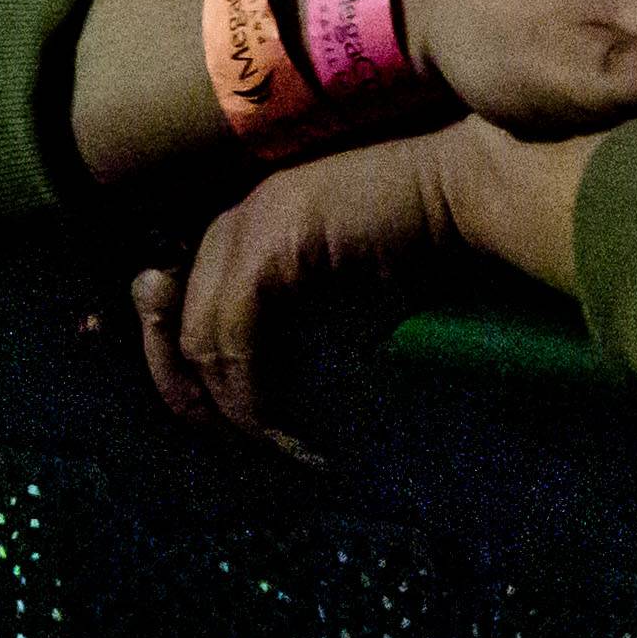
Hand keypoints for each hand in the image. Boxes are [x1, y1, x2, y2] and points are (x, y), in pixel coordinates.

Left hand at [134, 124, 475, 458]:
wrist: (458, 191)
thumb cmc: (418, 242)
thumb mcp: (337, 285)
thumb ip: (294, 318)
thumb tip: (265, 391)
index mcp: (242, 228)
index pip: (180, 306)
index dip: (187, 370)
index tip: (222, 424)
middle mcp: (231, 222)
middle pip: (178, 322)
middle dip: (196, 394)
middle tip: (243, 445)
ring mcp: (246, 226)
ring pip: (203, 336)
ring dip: (232, 405)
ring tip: (275, 446)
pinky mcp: (269, 246)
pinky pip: (234, 335)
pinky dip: (249, 391)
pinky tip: (278, 427)